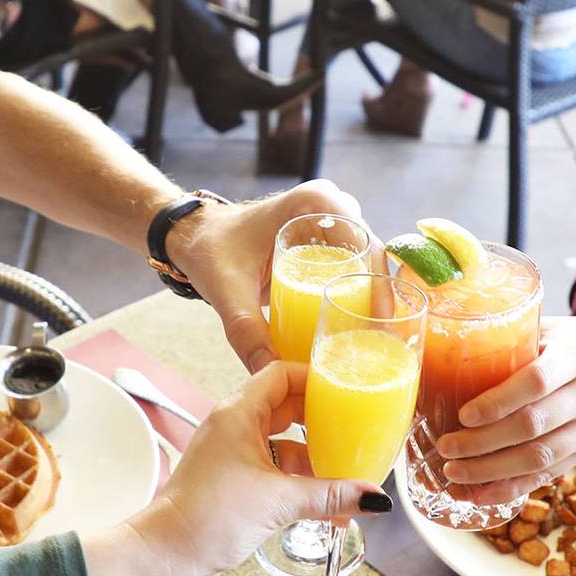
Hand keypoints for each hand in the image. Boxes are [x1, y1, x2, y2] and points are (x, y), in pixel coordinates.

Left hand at [130, 363, 385, 575]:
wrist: (166, 556)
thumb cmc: (207, 516)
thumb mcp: (279, 500)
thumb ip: (329, 496)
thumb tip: (372, 498)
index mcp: (238, 413)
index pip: (281, 374)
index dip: (314, 378)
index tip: (345, 388)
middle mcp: (233, 427)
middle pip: (285, 408)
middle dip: (320, 421)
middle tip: (353, 429)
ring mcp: (231, 454)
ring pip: (281, 443)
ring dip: (311, 459)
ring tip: (343, 477)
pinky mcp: (232, 482)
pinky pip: (272, 470)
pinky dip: (297, 482)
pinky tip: (322, 505)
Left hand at [167, 179, 370, 373]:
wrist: (194, 237)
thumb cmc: (210, 251)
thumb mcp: (227, 291)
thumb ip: (245, 332)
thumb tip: (268, 373)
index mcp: (317, 203)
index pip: (368, 247)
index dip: (382, 289)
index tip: (381, 326)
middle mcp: (332, 206)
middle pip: (373, 259)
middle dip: (381, 301)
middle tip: (381, 344)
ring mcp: (331, 222)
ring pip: (367, 265)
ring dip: (373, 299)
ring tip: (374, 342)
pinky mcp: (325, 240)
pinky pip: (353, 266)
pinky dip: (358, 294)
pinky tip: (359, 328)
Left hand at [432, 316, 575, 504]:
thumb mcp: (559, 331)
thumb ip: (518, 341)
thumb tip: (454, 354)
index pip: (535, 381)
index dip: (498, 402)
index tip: (463, 415)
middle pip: (533, 426)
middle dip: (484, 444)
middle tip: (446, 448)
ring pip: (541, 458)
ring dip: (492, 473)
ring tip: (454, 475)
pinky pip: (550, 475)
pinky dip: (514, 488)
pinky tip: (482, 494)